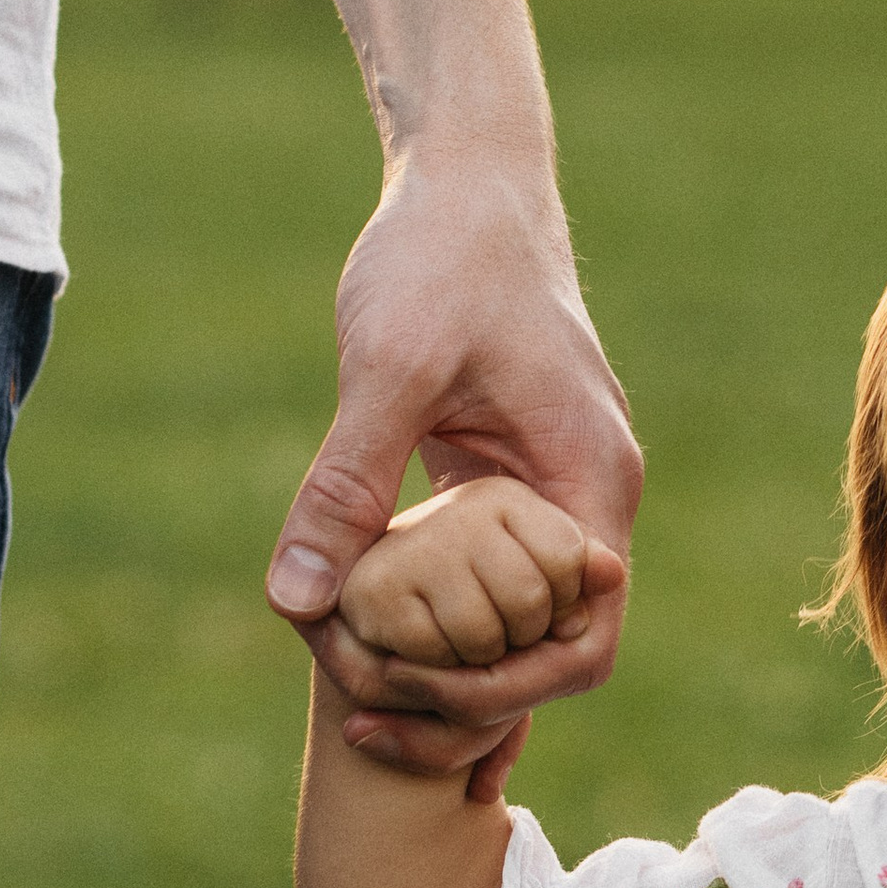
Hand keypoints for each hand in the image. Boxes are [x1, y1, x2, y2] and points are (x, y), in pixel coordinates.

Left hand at [267, 155, 642, 798]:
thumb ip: (348, 482)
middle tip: (358, 709)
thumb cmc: (444, 255)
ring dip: (444, 667)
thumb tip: (296, 602)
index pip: (582, 639)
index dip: (501, 689)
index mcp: (591, 480)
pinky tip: (364, 650)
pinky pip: (482, 581)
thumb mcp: (390, 366)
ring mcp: (547, 494)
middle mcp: (585, 499)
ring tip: (350, 692)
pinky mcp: (503, 482)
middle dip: (462, 695)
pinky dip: (433, 623)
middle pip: (550, 650)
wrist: (468, 178)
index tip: (404, 687)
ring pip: (514, 623)